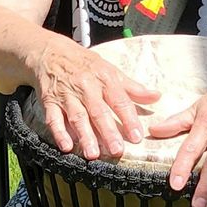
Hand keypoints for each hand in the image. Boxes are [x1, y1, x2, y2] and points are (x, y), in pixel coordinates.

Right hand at [32, 36, 159, 159]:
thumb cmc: (85, 64)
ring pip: (77, 117)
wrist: (50, 52)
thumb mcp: (111, 70)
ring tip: (93, 154)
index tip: (136, 136)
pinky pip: (53, 118)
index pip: (119, 100)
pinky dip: (58, 133)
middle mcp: (86, 87)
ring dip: (85, 136)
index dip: (128, 119)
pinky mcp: (50, 101)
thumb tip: (156, 97)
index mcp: (104, 79)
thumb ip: (133, 88)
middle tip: (117, 150)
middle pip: (98, 111)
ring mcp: (67, 95)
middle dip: (108, 132)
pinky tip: (66, 146)